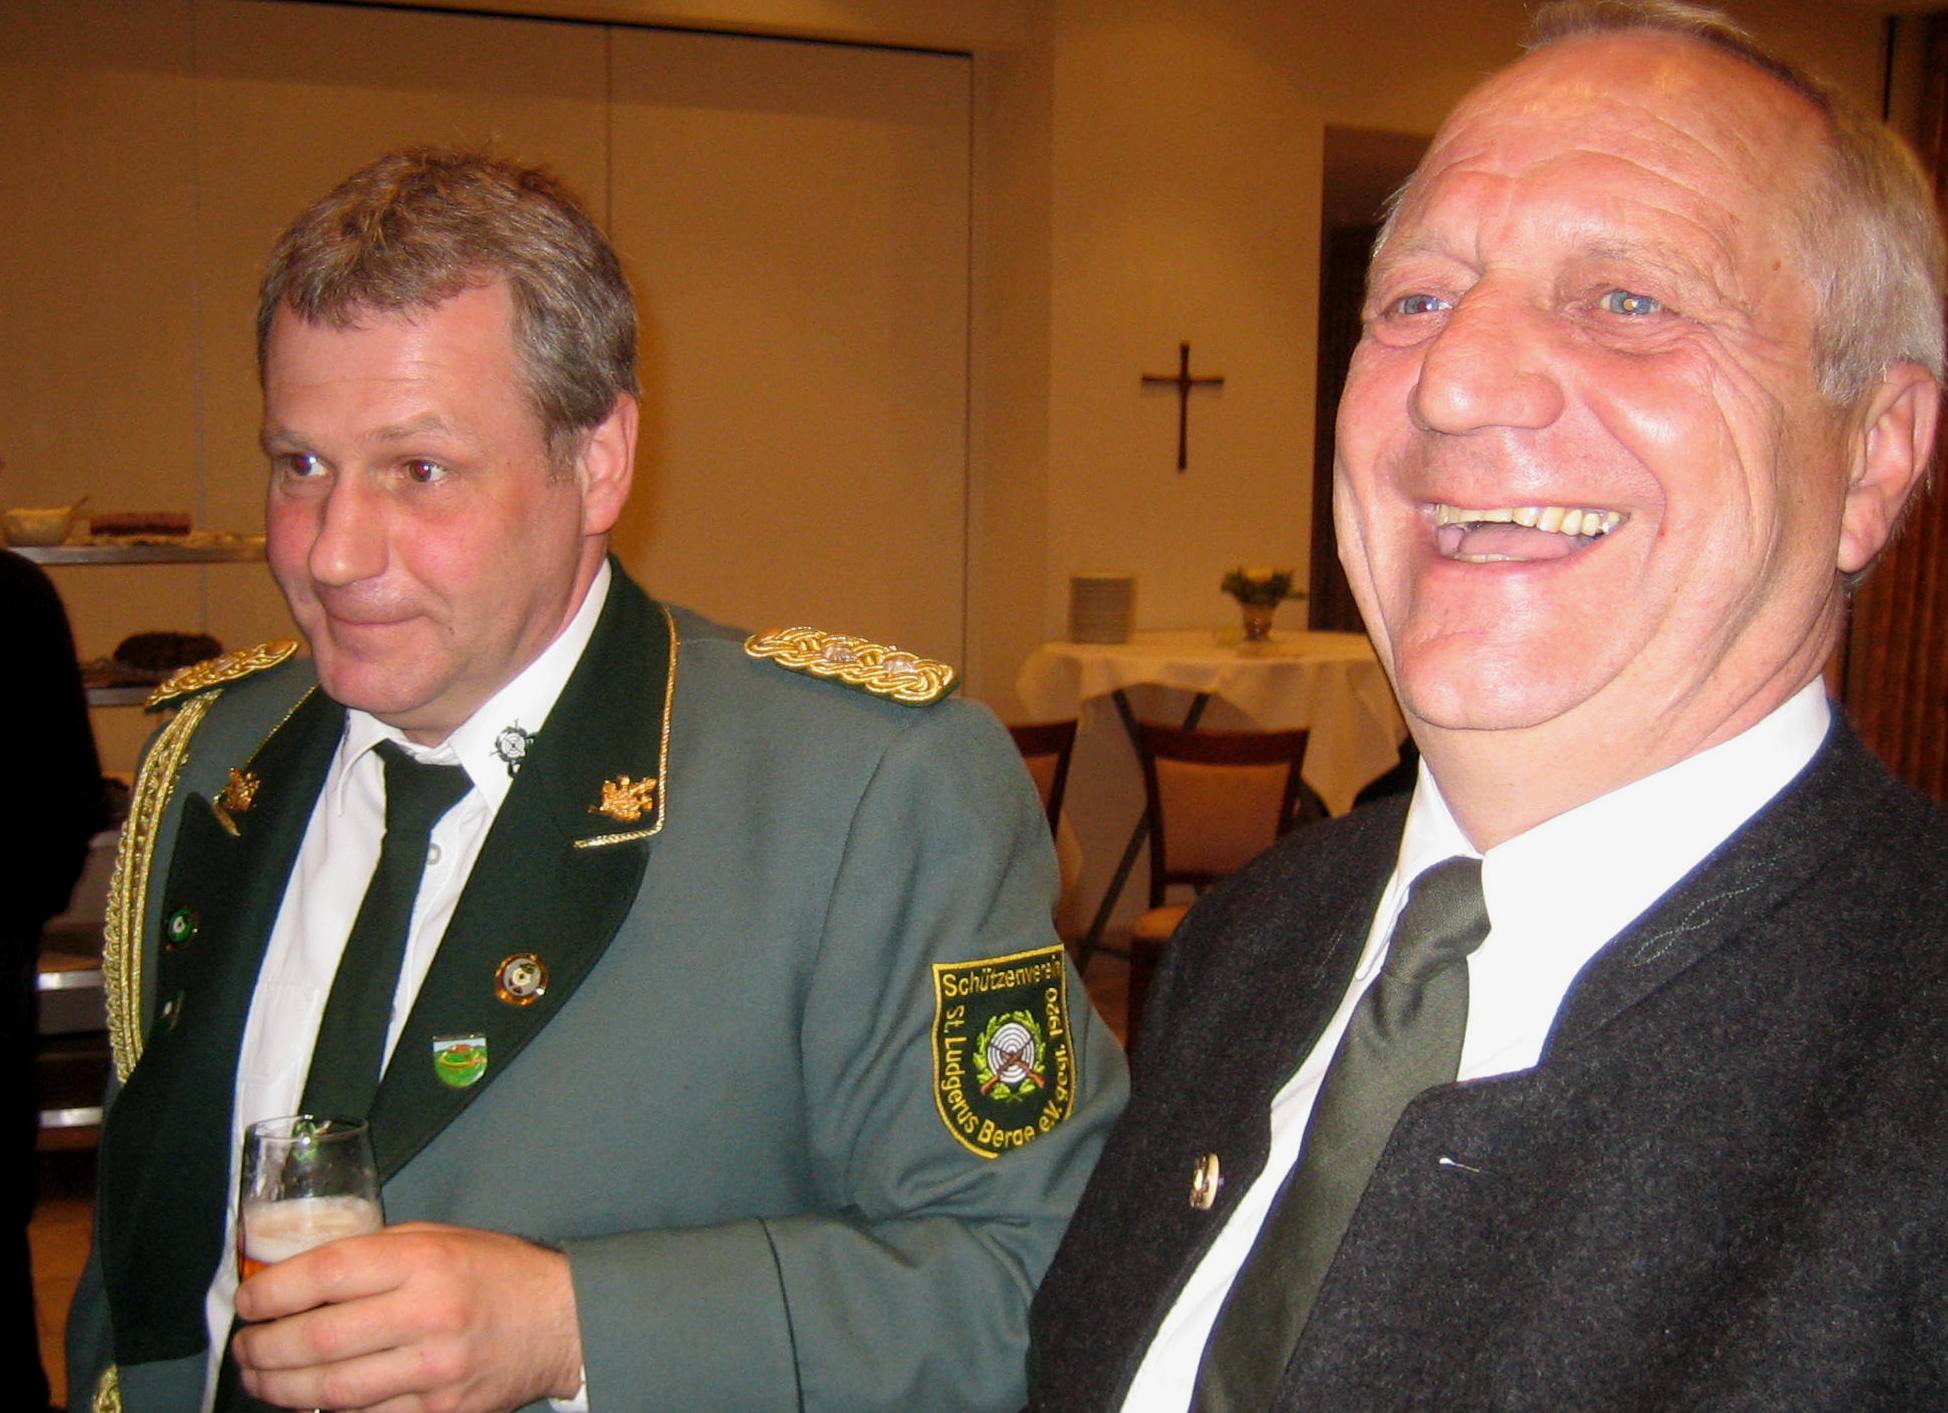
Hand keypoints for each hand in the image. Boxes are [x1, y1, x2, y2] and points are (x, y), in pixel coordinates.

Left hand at [231, 1222, 583, 1411]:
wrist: (562, 1320)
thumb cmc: (495, 1272)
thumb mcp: (438, 1239)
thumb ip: (373, 1255)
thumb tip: (296, 1276)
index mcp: (423, 1260)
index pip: (326, 1273)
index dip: (272, 1291)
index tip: (247, 1302)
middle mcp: (427, 1314)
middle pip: (317, 1338)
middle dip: (263, 1348)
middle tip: (244, 1347)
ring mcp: (433, 1371)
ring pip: (331, 1390)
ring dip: (280, 1388)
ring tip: (259, 1378)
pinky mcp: (439, 1412)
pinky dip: (326, 1411)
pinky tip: (309, 1399)